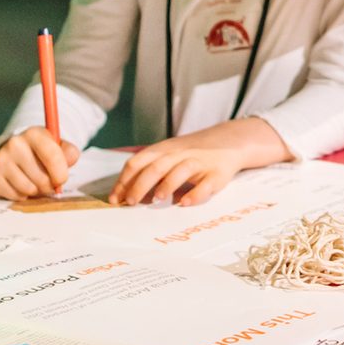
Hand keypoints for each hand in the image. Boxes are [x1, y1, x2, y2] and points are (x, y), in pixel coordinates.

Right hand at [0, 126, 77, 200]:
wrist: (14, 150)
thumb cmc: (40, 151)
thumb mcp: (56, 146)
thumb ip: (68, 152)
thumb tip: (71, 157)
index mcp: (34, 134)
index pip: (53, 157)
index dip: (61, 174)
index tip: (61, 179)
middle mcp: (15, 144)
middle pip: (42, 179)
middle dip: (48, 185)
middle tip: (46, 180)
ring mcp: (1, 160)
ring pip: (29, 190)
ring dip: (35, 191)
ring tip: (34, 181)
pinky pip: (15, 196)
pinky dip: (22, 195)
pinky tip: (21, 184)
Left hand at [110, 138, 249, 206]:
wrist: (227, 141)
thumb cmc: (190, 152)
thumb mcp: (167, 155)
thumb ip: (148, 171)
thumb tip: (126, 195)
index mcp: (163, 150)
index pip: (138, 162)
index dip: (125, 180)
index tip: (115, 198)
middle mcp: (179, 154)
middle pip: (156, 167)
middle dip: (141, 185)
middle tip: (130, 203)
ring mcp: (198, 163)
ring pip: (180, 171)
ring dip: (167, 185)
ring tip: (157, 199)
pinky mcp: (216, 174)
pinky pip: (205, 184)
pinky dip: (194, 194)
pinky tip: (184, 203)